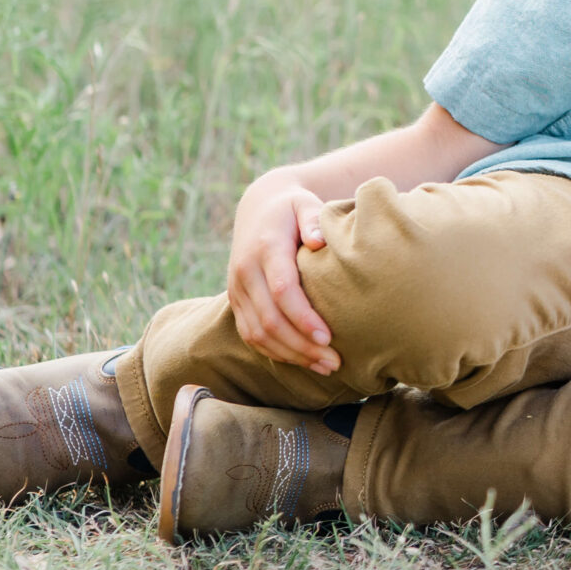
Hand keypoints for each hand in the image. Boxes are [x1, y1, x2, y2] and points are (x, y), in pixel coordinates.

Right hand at [226, 175, 339, 375]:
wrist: (258, 207)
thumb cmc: (292, 208)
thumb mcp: (304, 203)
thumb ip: (313, 219)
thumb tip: (319, 241)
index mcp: (265, 248)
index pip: (282, 290)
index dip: (303, 317)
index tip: (328, 337)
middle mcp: (245, 272)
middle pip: (270, 320)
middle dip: (301, 346)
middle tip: (334, 361)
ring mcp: (237, 289)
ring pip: (258, 334)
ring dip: (291, 355)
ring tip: (325, 366)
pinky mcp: (236, 301)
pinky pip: (250, 335)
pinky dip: (275, 352)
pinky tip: (302, 360)